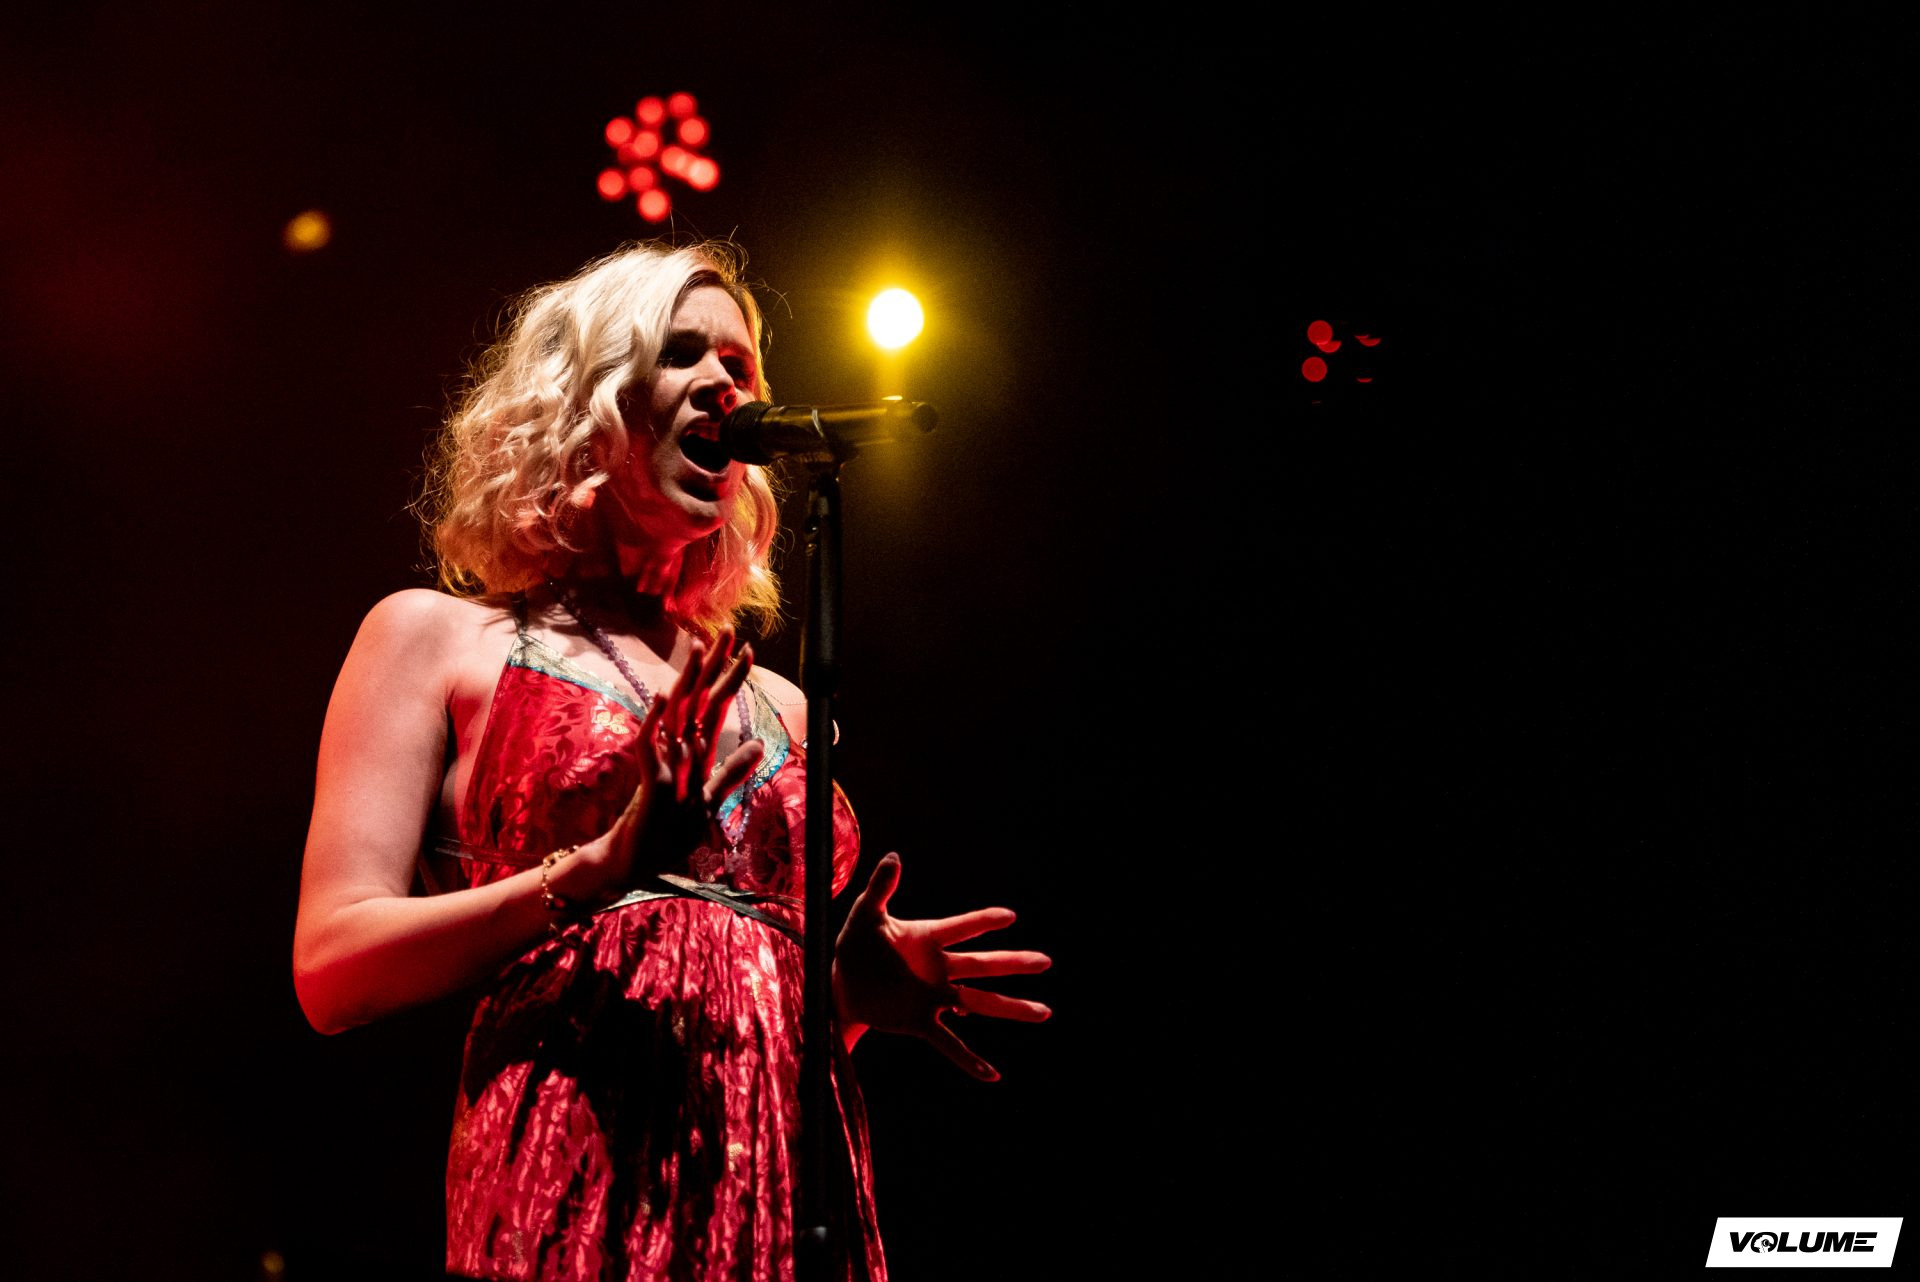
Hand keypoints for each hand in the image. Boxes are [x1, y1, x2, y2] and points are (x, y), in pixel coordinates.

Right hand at [562, 631, 763, 898]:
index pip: (715, 707)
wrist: (632, 860)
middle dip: (712, 665)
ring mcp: (661, 762)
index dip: (730, 679)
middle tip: (726, 630)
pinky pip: (648, 746)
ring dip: (687, 680)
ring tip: (697, 648)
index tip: (747, 650)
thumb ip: (731, 773)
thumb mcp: (708, 801)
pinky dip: (654, 721)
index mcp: (693, 752)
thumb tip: (760, 746)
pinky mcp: (648, 782)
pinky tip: (662, 695)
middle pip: (698, 699)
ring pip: (676, 713)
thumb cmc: (667, 831)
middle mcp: (676, 749)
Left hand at [833, 852, 1050, 1080]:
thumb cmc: (856, 948)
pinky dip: (969, 1060)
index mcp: (927, 938)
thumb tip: (893, 856)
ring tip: (1044, 1013)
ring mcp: (934, 997)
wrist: (841, 987)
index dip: (983, 921)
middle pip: (982, 965)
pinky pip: (950, 1043)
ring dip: (1011, 1008)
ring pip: (980, 1003)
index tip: (1009, 916)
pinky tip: (991, 1074)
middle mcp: (938, 968)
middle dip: (1013, 963)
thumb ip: (880, 889)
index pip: (961, 927)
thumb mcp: (864, 917)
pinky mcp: (921, 1021)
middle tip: (1045, 961)